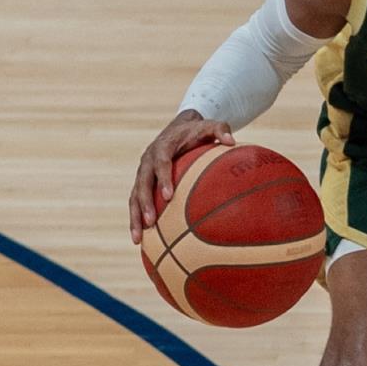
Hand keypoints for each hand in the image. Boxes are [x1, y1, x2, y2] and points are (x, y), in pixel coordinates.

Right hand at [130, 110, 234, 243]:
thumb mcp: (211, 126)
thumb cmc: (197, 131)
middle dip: (144, 204)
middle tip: (151, 222)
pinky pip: (136, 202)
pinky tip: (141, 240)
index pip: (160, 163)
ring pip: (134, 197)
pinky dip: (136, 219)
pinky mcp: (142, 183)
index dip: (163, 179)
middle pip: (142, 183)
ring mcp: (143, 173)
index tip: (169, 196)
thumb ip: (221, 130)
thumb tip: (232, 141)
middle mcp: (148, 161)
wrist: (180, 128)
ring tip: (138, 239)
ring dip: (135, 217)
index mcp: (162, 147)